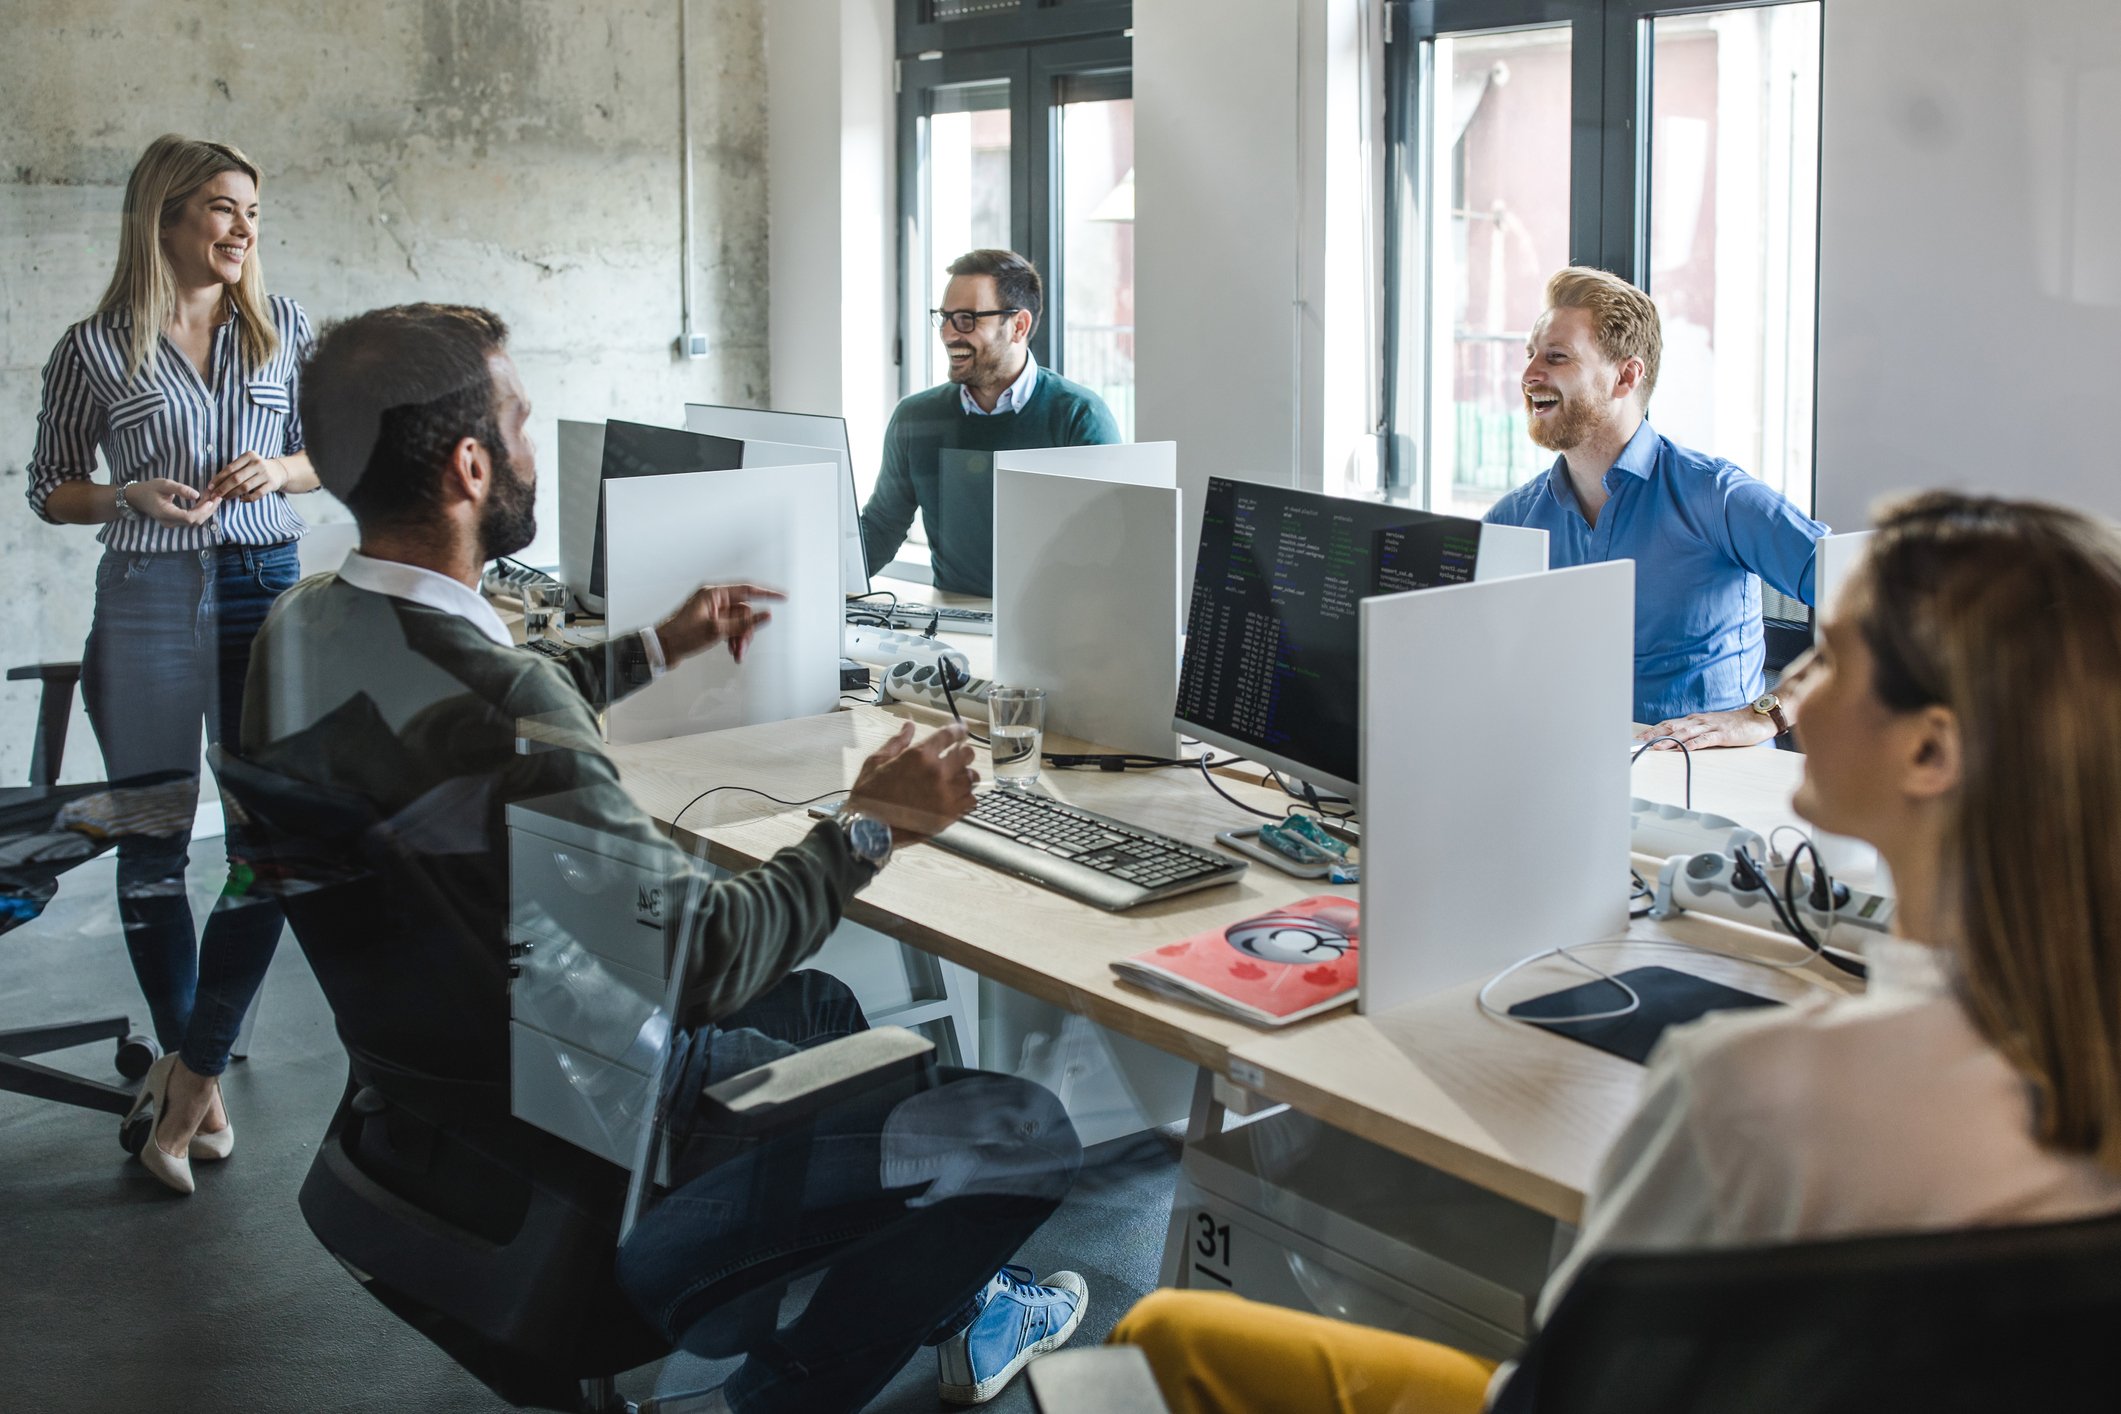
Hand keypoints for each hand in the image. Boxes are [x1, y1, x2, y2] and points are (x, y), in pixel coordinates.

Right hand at [132, 477, 220, 526]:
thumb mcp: (164, 484)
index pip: (189, 518)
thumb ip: (180, 489)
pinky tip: (206, 501)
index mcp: (166, 513)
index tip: (211, 500)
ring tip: (213, 497)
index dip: (202, 511)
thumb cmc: (150, 488)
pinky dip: (200, 511)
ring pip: (195, 521)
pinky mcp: (176, 522)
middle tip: (217, 496)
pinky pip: (191, 519)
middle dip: (208, 510)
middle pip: (195, 521)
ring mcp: (173, 524)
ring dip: (206, 510)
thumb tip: (197, 495)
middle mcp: (170, 522)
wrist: (137, 497)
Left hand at [204, 452, 288, 502]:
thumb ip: (234, 469)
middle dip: (223, 488)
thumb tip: (215, 483)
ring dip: (232, 494)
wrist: (278, 470)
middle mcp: (258, 464)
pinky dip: (247, 499)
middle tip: (215, 495)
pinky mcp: (272, 484)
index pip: (230, 468)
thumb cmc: (256, 467)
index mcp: (249, 456)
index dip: (219, 478)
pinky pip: (257, 494)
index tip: (210, 486)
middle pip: (236, 478)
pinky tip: (240, 500)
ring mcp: (265, 474)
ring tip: (225, 498)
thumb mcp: (247, 462)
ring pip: (245, 487)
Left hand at [654, 583, 786, 664]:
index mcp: (713, 594)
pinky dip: (733, 640)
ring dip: (740, 638)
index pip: (747, 589)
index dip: (767, 593)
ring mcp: (712, 612)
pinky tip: (731, 651)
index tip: (783, 597)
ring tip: (736, 654)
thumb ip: (743, 624)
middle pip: (744, 611)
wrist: (662, 649)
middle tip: (743, 647)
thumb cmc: (682, 636)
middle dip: (747, 631)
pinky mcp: (710, 623)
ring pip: (738, 623)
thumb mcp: (716, 631)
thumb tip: (766, 615)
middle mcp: (714, 600)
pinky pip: (731, 628)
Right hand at [843, 721, 979, 847]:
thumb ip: (897, 742)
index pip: (949, 735)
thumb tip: (909, 726)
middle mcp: (937, 772)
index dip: (958, 730)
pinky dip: (967, 796)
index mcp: (919, 755)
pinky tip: (957, 797)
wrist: (869, 829)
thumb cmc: (869, 796)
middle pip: (967, 754)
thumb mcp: (876, 762)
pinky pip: (971, 800)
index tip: (961, 730)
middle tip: (957, 757)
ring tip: (957, 778)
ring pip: (972, 778)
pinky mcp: (949, 814)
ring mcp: (946, 794)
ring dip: (966, 775)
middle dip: (963, 753)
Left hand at [1635, 708, 1776, 750]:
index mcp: (1694, 720)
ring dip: (1670, 740)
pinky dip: (1695, 744)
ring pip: (1686, 732)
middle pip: (1672, 727)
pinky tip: (1685, 749)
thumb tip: (1675, 741)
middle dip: (1655, 734)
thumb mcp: (1708, 727)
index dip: (1653, 730)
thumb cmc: (1732, 725)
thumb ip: (1693, 732)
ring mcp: (1710, 726)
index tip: (1639, 738)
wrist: (1756, 718)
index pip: (1669, 724)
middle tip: (1640, 742)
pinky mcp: (1722, 734)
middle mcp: (1699, 721)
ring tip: (1657, 747)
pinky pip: (1706, 739)